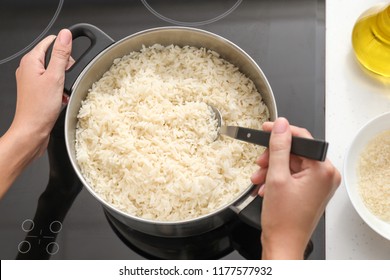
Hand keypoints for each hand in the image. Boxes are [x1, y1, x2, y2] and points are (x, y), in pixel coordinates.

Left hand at [0, 29, 72, 197]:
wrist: (32, 131)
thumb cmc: (40, 108)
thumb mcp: (55, 77)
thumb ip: (61, 54)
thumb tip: (66, 35)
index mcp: (31, 61)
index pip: (50, 42)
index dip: (64, 48)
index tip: (73, 58)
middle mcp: (29, 69)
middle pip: (54, 57)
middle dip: (65, 67)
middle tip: (66, 79)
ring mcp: (32, 81)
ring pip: (55, 72)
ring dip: (64, 81)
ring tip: (63, 91)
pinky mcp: (37, 92)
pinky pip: (53, 84)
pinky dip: (60, 90)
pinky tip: (61, 99)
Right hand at [250, 118, 340, 258]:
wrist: (283, 244)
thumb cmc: (284, 220)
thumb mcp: (276, 177)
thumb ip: (279, 148)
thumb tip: (281, 125)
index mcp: (324, 170)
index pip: (303, 138)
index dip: (282, 133)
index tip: (267, 129)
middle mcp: (326, 176)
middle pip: (296, 153)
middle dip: (273, 158)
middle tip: (259, 163)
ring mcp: (319, 184)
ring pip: (292, 164)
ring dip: (272, 169)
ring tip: (259, 179)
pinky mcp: (311, 190)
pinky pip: (293, 175)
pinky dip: (277, 178)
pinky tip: (266, 187)